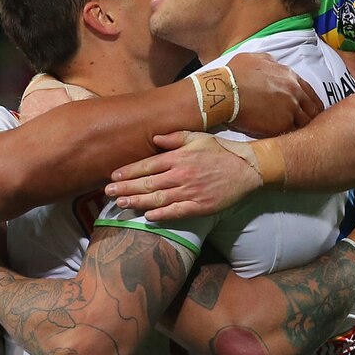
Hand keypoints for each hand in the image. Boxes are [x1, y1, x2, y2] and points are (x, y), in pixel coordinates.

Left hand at [105, 131, 261, 220]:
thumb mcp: (197, 137)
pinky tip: (147, 216)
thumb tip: (154, 138)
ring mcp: (189, 192)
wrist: (246, 168)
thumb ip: (174, 137)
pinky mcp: (199, 206)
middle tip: (108, 193)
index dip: (128, 172)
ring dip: (137, 202)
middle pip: (147, 183)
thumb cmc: (220, 151)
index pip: (147, 165)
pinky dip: (161, 215)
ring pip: (157, 199)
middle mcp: (180, 175)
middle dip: (125, 188)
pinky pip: (175, 212)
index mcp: (178, 157)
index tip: (113, 176)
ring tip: (121, 204)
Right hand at [227, 53, 321, 135]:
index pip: (310, 93)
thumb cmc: (234, 74)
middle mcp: (294, 92)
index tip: (308, 110)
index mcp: (289, 76)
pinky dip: (291, 137)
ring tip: (297, 136)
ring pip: (306, 123)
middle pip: (313, 109)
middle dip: (310, 117)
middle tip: (306, 125)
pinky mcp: (281, 125)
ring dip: (301, 128)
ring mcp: (290, 109)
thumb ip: (269, 62)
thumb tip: (274, 64)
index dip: (310, 103)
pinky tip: (286, 140)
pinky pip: (293, 133)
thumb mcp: (254, 58)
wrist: (224, 92)